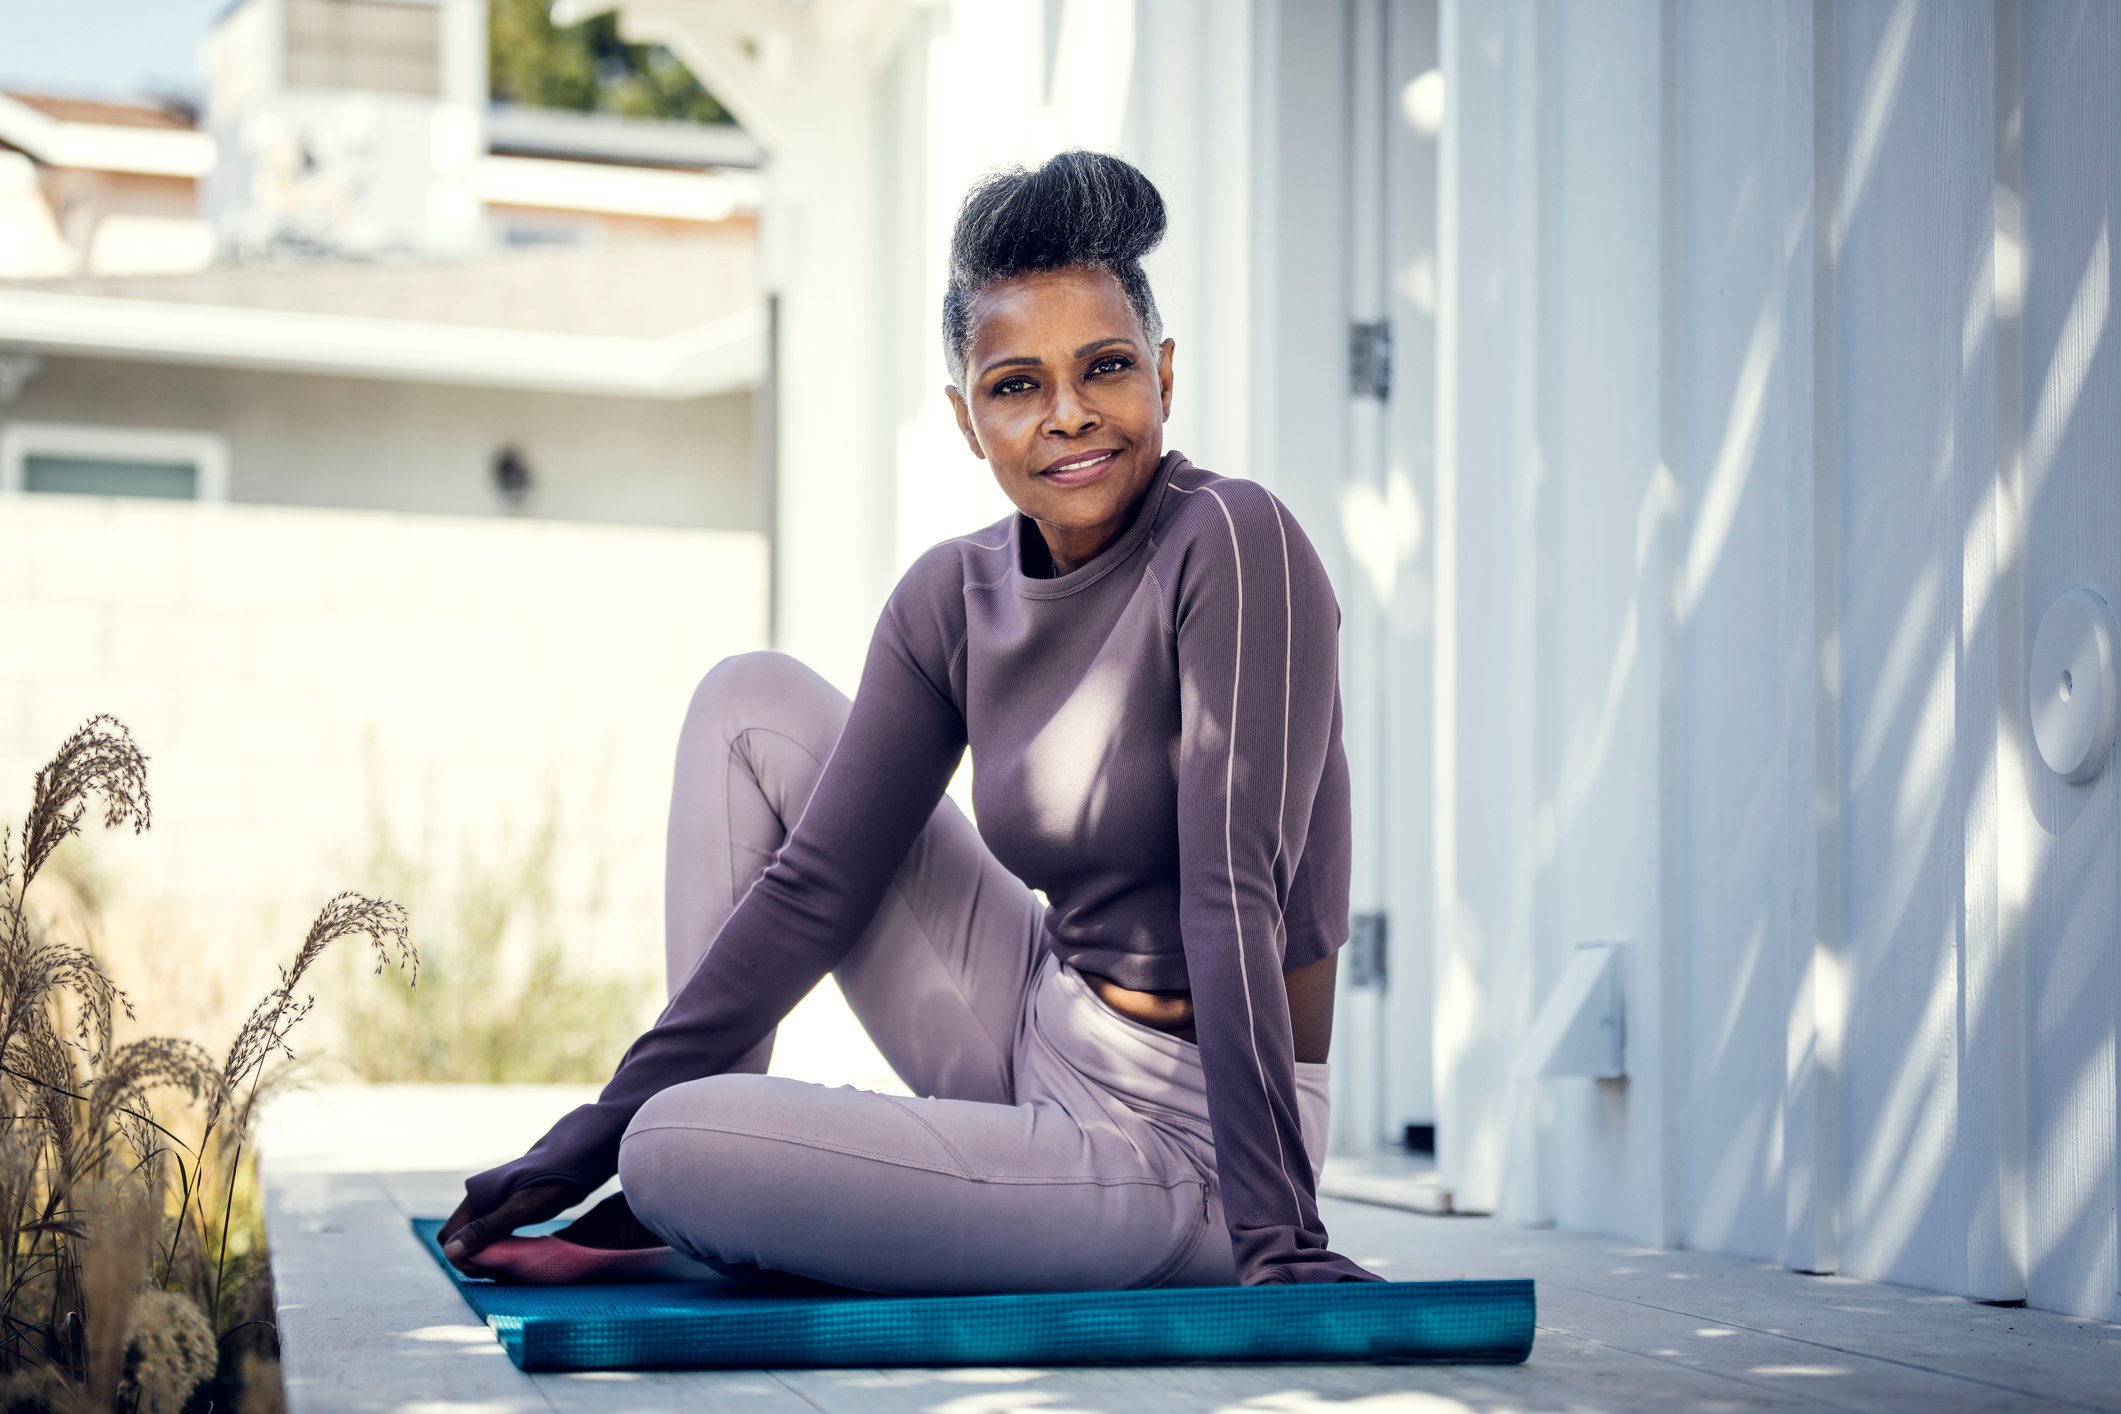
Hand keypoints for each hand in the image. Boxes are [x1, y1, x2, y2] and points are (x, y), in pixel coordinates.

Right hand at [437, 1178, 582, 1272]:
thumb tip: (451, 1252)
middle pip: (460, 1240)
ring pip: (476, 1239)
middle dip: (472, 1259)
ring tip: (507, 1266)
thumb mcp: (519, 1209)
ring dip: (485, 1255)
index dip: (460, 1257)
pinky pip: (492, 1235)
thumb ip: (486, 1229)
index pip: (448, 1237)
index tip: (484, 1268)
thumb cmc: (549, 1182)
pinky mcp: (507, 1210)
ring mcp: (492, 1206)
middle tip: (498, 1271)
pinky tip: (514, 1255)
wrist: (573, 1160)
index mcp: (474, 1199)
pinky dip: (497, 1247)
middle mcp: (478, 1202)